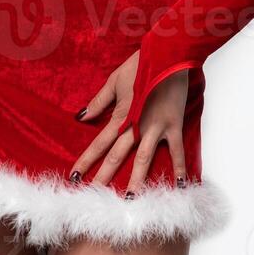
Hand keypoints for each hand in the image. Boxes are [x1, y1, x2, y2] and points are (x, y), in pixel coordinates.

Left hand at [71, 50, 190, 194]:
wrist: (166, 54)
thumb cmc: (139, 66)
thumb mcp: (114, 82)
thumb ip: (98, 103)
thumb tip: (81, 117)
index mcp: (120, 116)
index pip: (98, 143)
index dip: (85, 161)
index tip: (75, 177)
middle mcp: (136, 126)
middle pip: (116, 156)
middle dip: (104, 177)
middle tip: (94, 196)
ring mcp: (156, 128)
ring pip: (143, 159)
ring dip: (136, 180)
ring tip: (130, 200)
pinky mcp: (173, 125)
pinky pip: (176, 152)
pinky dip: (179, 169)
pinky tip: (178, 186)